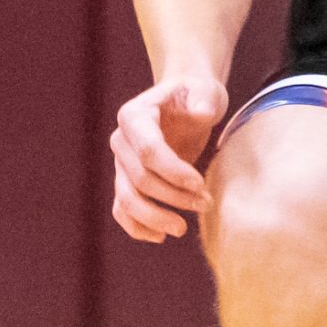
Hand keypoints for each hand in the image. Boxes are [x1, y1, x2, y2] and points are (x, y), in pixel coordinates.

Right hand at [111, 73, 227, 243]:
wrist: (186, 101)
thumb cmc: (197, 94)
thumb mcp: (205, 90)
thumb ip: (203, 99)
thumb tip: (200, 114)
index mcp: (134, 116)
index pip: (148, 151)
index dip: (174, 172)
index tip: (200, 184)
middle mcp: (120, 140)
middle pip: (140, 179)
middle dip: (173, 197)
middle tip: (206, 204)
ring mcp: (120, 162)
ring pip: (127, 199)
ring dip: (155, 218)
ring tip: (183, 228)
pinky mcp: (126, 180)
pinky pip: (122, 209)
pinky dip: (137, 227)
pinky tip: (160, 237)